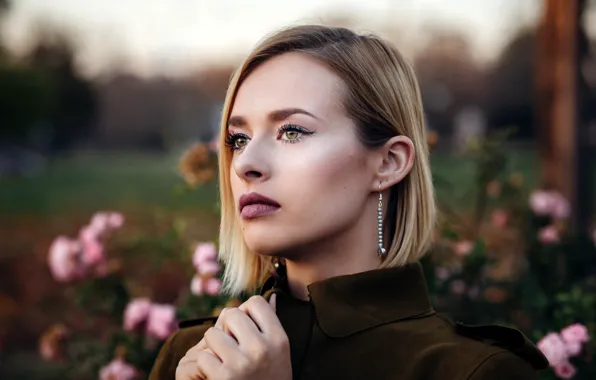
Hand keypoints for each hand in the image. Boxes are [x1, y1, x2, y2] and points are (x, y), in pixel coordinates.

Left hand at [175, 295, 291, 379]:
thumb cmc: (270, 377)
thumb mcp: (278, 352)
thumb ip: (272, 325)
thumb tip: (273, 295)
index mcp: (279, 339)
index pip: (256, 302)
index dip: (247, 312)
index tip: (247, 328)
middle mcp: (262, 349)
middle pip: (232, 314)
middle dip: (227, 327)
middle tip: (232, 345)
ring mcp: (241, 363)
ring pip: (212, 334)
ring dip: (214, 347)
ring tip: (224, 360)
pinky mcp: (223, 377)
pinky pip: (203, 356)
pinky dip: (206, 365)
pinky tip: (218, 374)